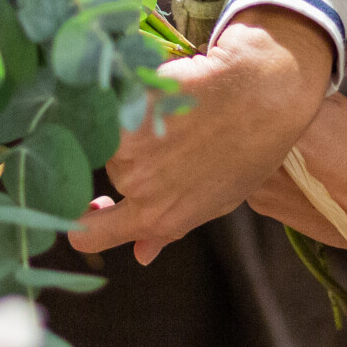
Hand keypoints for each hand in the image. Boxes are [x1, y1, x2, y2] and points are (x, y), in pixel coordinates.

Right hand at [72, 7, 334, 264]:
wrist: (263, 93)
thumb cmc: (250, 149)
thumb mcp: (218, 200)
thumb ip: (170, 228)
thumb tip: (141, 256)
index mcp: (157, 216)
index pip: (87, 234)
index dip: (82, 221)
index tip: (94, 205)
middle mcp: (137, 185)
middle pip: (109, 173)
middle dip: (133, 158)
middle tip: (175, 135)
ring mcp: (129, 144)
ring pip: (110, 136)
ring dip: (132, 123)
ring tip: (177, 110)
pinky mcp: (126, 104)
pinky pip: (111, 102)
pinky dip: (129, 95)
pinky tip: (164, 89)